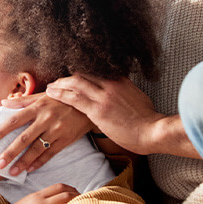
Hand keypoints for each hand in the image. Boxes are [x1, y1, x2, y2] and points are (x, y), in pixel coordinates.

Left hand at [0, 94, 92, 175]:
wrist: (88, 104)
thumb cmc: (62, 98)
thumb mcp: (43, 95)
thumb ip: (22, 101)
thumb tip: (3, 103)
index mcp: (38, 107)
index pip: (16, 120)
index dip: (2, 130)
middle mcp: (46, 119)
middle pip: (25, 138)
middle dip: (10, 152)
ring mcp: (57, 131)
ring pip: (37, 149)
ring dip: (23, 162)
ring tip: (11, 172)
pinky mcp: (66, 140)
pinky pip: (51, 154)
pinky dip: (40, 162)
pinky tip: (29, 169)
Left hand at [45, 74, 193, 157]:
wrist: (153, 131)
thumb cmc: (147, 121)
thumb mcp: (137, 99)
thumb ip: (125, 93)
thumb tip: (120, 94)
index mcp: (121, 81)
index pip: (95, 72)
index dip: (80, 74)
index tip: (71, 78)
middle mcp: (111, 84)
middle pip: (83, 74)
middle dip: (67, 78)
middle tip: (56, 82)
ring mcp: (104, 95)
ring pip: (75, 82)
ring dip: (60, 84)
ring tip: (50, 87)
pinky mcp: (98, 109)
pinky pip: (74, 98)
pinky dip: (60, 94)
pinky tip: (51, 93)